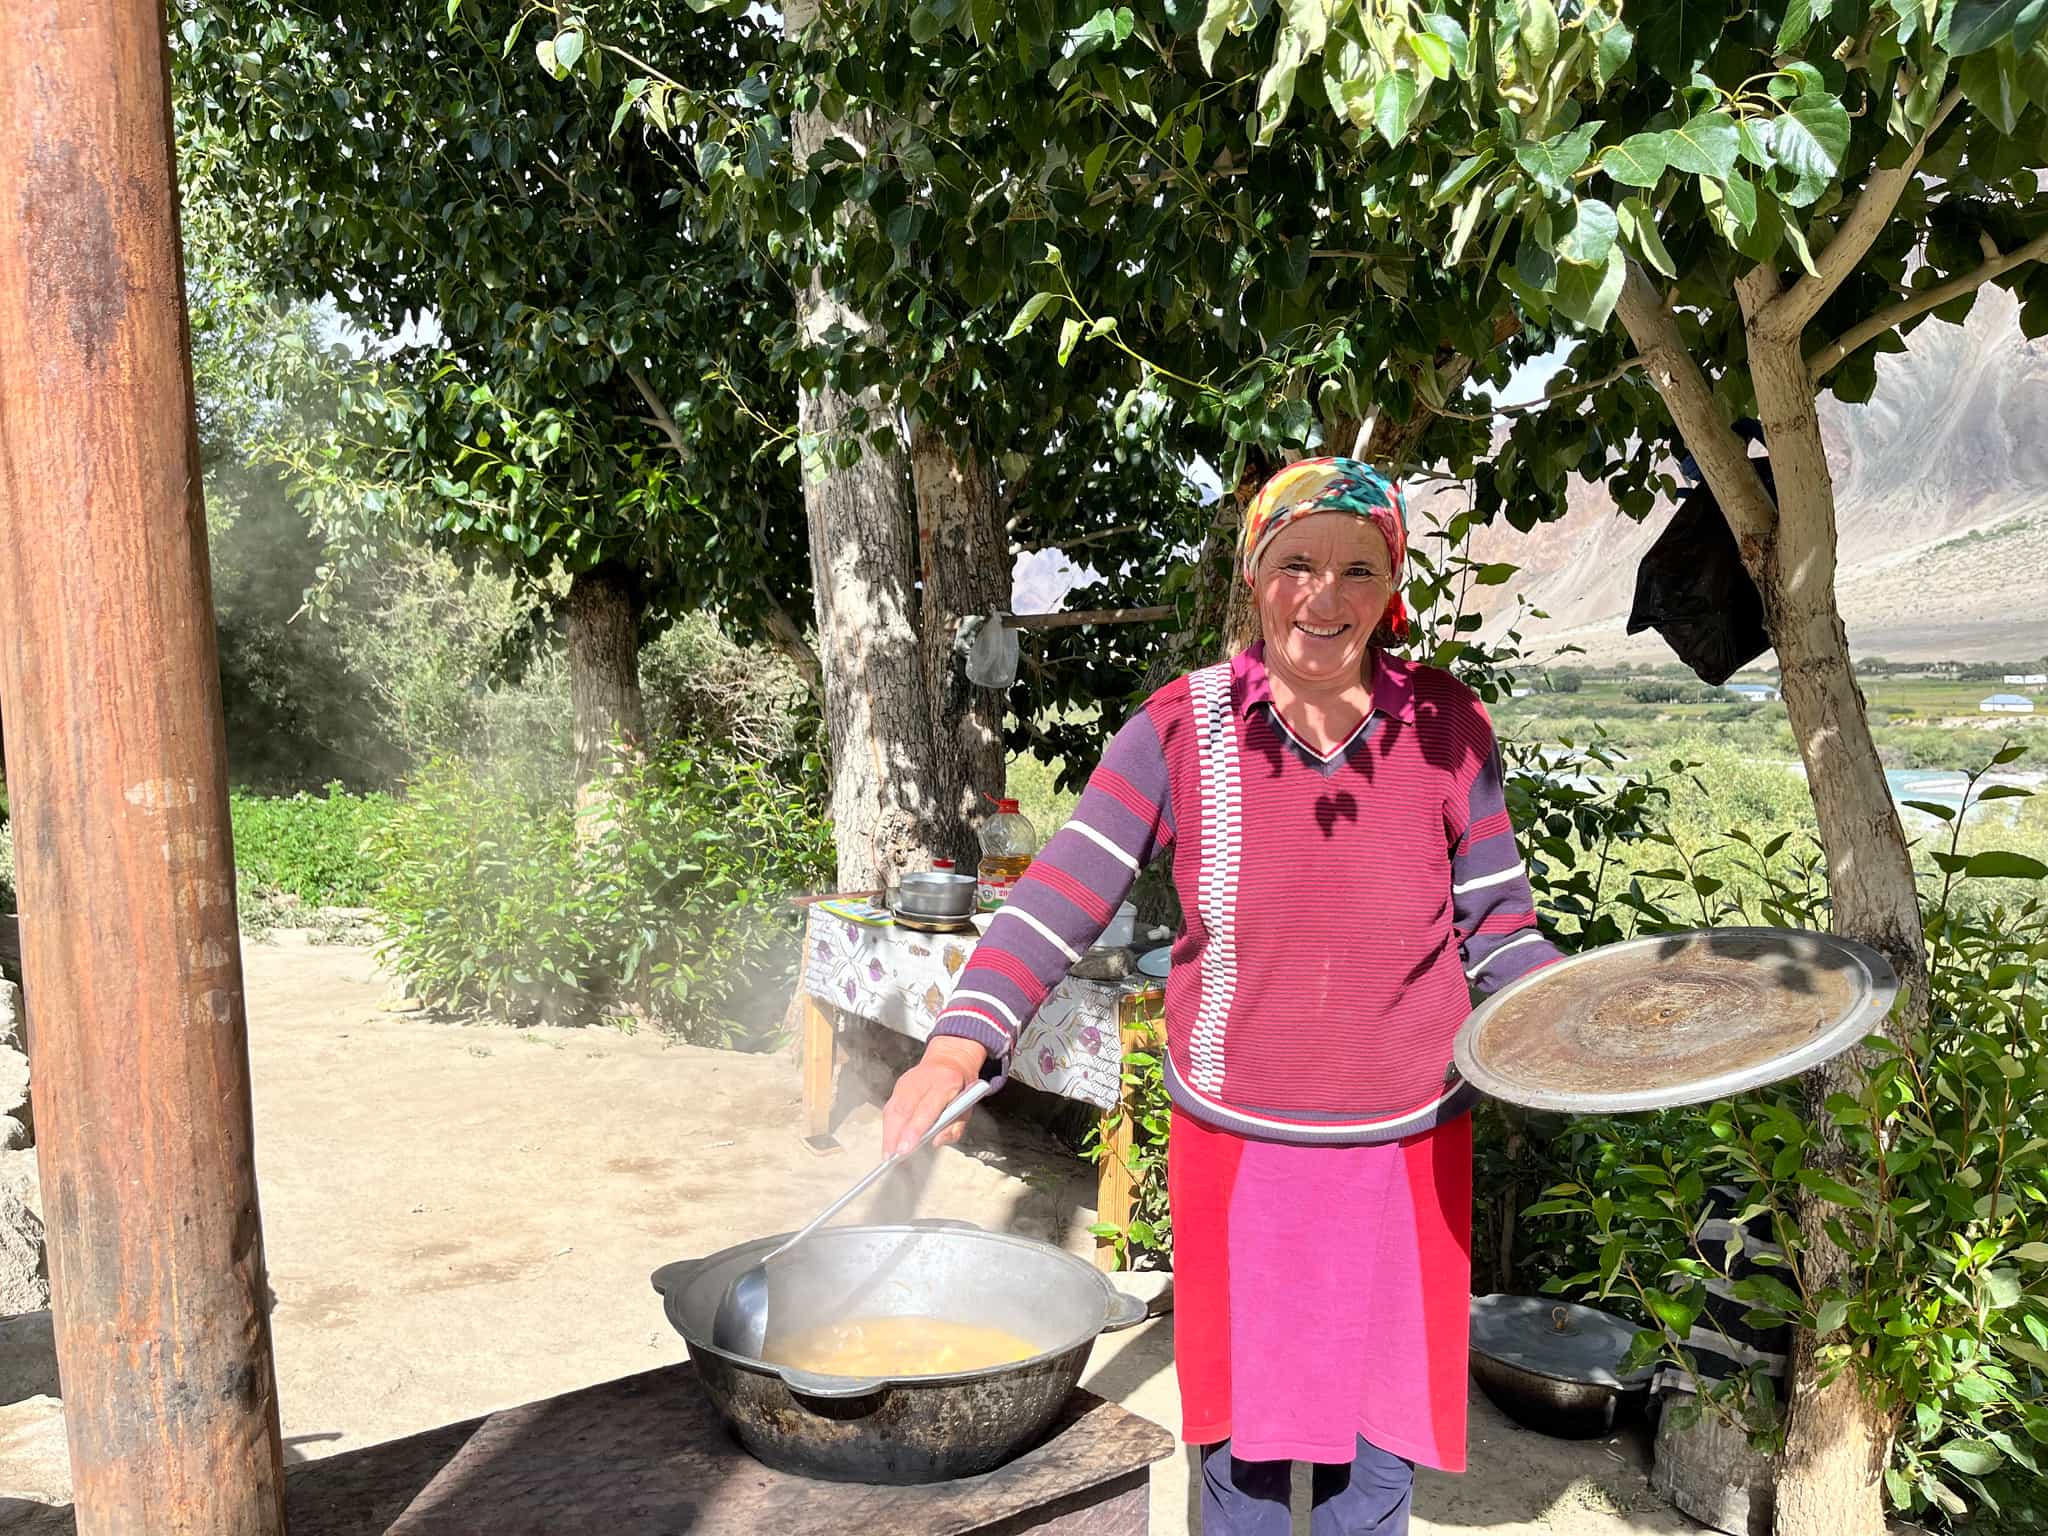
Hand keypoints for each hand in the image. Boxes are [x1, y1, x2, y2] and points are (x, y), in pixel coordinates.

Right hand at [882, 1036, 988, 1156]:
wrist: (950, 1059)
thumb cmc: (960, 1087)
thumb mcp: (967, 1108)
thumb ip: (954, 1127)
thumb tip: (936, 1142)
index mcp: (946, 1083)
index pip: (927, 1109)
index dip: (914, 1130)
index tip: (906, 1148)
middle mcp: (924, 1079)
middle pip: (904, 1109)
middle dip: (896, 1135)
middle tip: (893, 1156)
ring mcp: (908, 1080)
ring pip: (893, 1108)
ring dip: (888, 1133)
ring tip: (888, 1153)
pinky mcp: (899, 1084)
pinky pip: (890, 1107)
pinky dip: (887, 1126)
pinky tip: (888, 1140)